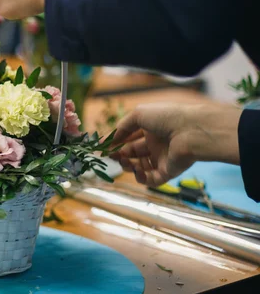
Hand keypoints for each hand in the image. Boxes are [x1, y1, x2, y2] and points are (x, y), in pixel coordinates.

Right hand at [110, 103, 242, 186]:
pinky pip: (150, 179)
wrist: (192, 131)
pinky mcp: (168, 172)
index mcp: (150, 128)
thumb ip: (121, 127)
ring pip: (139, 166)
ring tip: (123, 161)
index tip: (102, 148)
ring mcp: (162, 158)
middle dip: (119, 155)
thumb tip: (107, 140)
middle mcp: (155, 143)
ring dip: (127, 165)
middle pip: (132, 152)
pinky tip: (136, 170)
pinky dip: (140, 177)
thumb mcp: (138, 114)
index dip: (115, 142)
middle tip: (109, 157)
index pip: (129, 137)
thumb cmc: (166, 117)